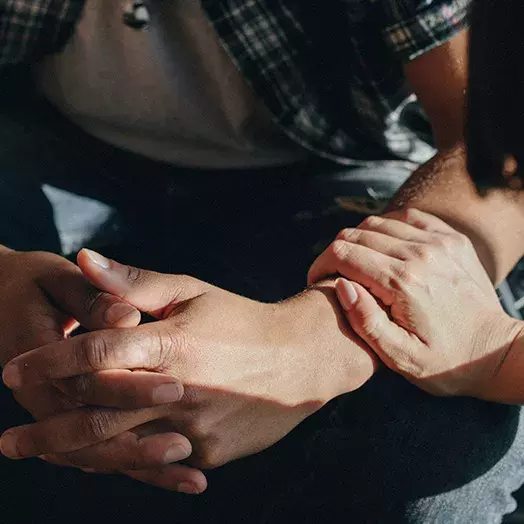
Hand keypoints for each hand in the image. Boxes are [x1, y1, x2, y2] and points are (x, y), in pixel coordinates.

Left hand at [1, 249, 375, 470]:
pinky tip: (97, 459)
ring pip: (121, 449)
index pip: (97, 353)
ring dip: (73, 455)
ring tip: (40, 454)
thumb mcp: (192, 292)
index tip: (12, 369)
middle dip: (47, 431)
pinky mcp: (208, 453)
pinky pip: (155, 460)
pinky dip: (123, 459)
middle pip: (98, 416)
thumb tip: (84, 257)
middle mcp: (180, 390)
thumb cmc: (241, 319)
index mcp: (173, 343)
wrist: (301, 358)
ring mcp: (195, 428)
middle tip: (9, 440)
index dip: (49, 361)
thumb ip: (134, 282)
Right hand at [308, 209, 521, 397]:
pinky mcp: (451, 239)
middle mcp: (419, 254)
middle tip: (333, 274)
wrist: (495, 351)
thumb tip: (342, 285)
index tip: (317, 281)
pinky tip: (384, 248)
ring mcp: (438, 242)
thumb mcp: (400, 357)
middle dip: (336, 252)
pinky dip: (387, 227)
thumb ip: (365, 321)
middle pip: (357, 234)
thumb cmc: (445, 362)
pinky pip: (407, 218)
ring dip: (359, 240)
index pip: (343, 254)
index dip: (321, 264)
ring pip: (378, 222)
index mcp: (402, 283)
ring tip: (357, 264)